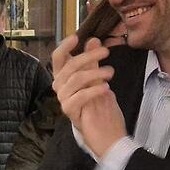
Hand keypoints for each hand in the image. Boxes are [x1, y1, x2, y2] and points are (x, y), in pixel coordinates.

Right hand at [52, 35, 126, 157]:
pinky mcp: (70, 111)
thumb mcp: (98, 79)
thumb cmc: (100, 105)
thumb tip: (93, 40)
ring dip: (95, 73)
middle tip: (107, 52)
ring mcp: (63, 99)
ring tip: (111, 73)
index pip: (58, 59)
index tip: (76, 37)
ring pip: (75, 79)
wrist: (105, 132)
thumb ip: (93, 61)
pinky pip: (79, 96)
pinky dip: (94, 90)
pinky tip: (106, 88)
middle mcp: (60, 87)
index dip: (64, 47)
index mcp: (64, 78)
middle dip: (88, 56)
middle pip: (68, 66)